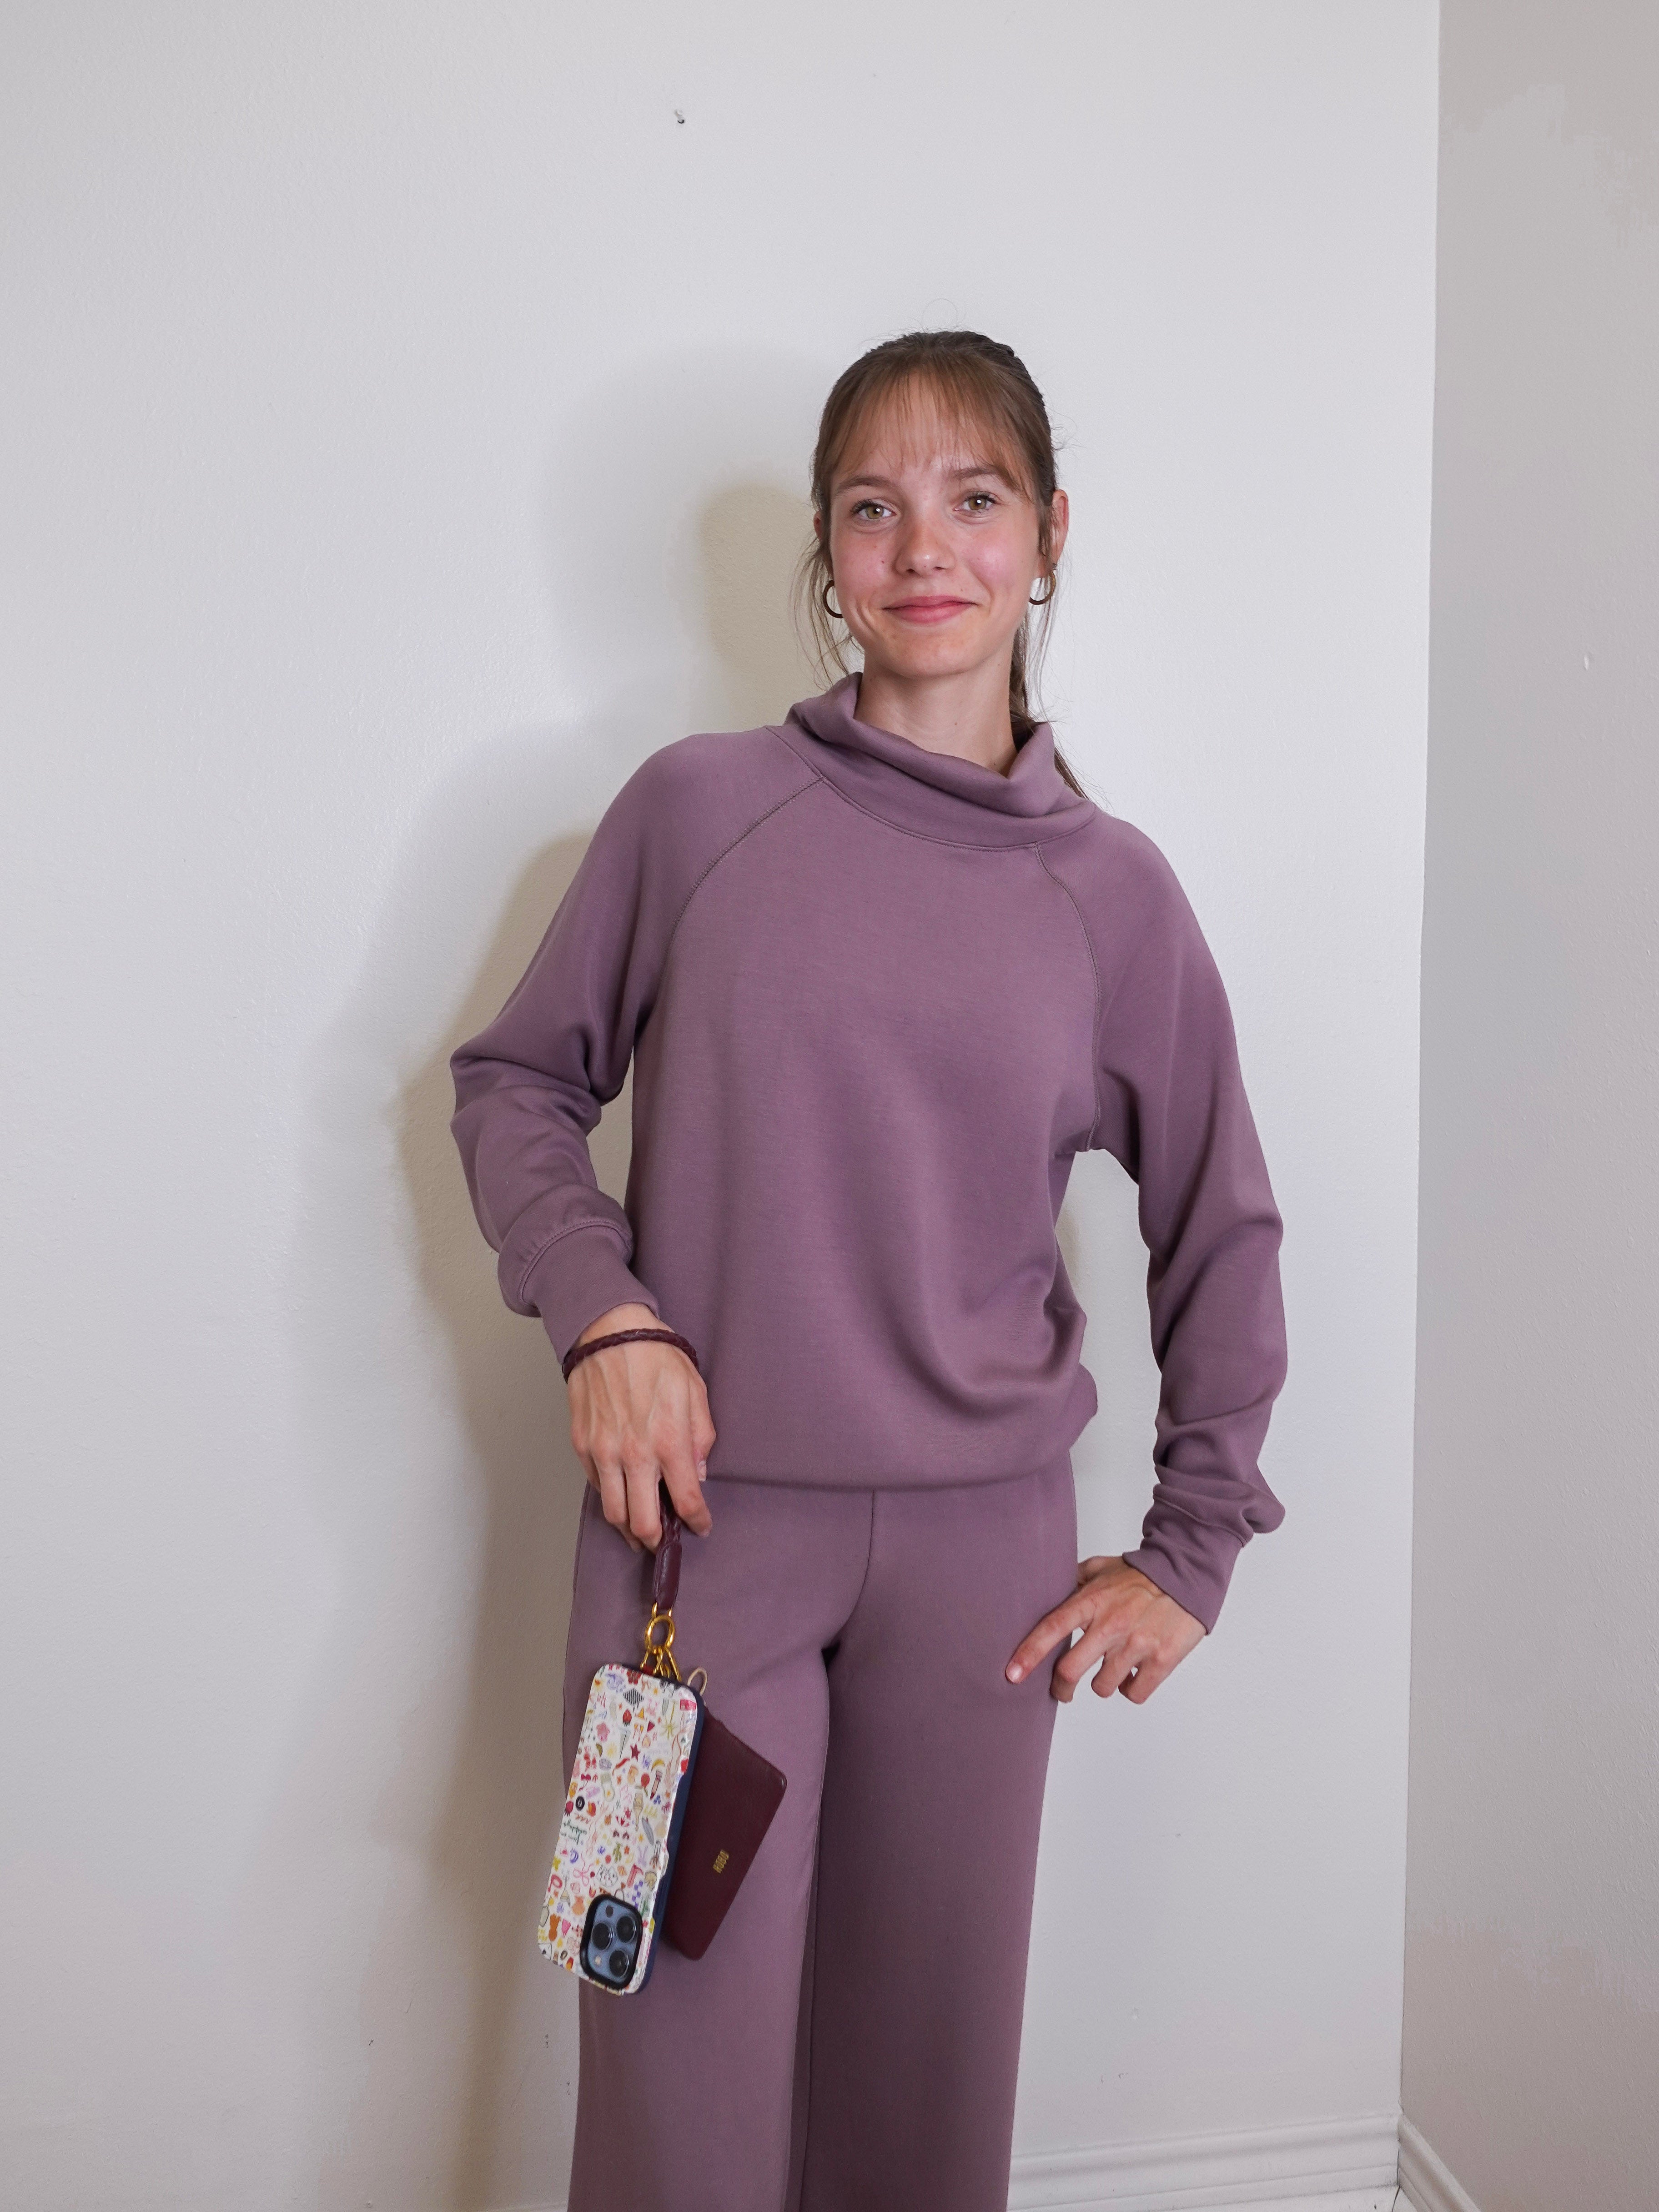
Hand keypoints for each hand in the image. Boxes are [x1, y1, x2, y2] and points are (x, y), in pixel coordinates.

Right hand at [566, 1304, 714, 1552]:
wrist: (609, 1332)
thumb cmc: (656, 1355)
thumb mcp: (695, 1391)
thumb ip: (701, 1437)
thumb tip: (698, 1473)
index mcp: (669, 1442)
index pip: (687, 1502)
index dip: (697, 1523)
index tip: (700, 1527)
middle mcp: (635, 1454)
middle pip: (644, 1523)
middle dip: (658, 1542)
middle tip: (665, 1543)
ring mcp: (604, 1452)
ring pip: (613, 1513)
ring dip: (629, 1530)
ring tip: (640, 1532)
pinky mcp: (582, 1445)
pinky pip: (597, 1486)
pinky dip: (610, 1497)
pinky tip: (621, 1495)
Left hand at [1005, 1554, 1204, 1703]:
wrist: (1187, 1576)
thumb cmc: (1141, 1575)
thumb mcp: (1100, 1569)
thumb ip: (1072, 1583)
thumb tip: (1042, 1592)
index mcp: (1092, 1601)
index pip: (1052, 1628)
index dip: (1029, 1654)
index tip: (1012, 1674)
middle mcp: (1111, 1624)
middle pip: (1070, 1670)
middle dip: (1061, 1687)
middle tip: (1062, 1690)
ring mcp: (1137, 1644)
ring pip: (1103, 1687)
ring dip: (1104, 1682)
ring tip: (1114, 1665)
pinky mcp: (1162, 1660)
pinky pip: (1134, 1693)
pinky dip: (1132, 1688)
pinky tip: (1135, 1672)